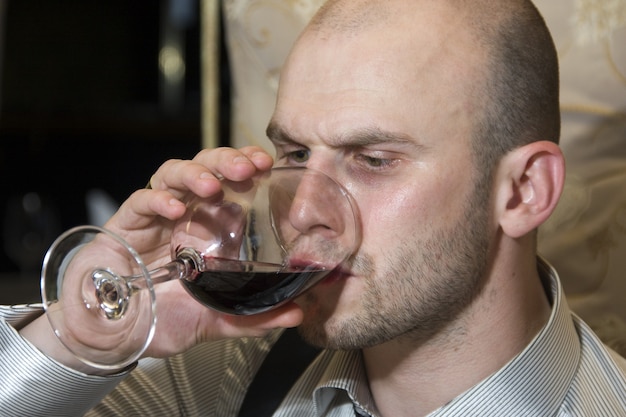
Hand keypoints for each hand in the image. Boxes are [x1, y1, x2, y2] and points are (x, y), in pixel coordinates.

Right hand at [20, 147, 302, 373]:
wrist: (113, 333)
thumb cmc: (161, 319)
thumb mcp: (214, 321)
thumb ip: (254, 318)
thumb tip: (296, 313)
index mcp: (208, 228)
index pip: (230, 184)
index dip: (248, 167)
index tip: (269, 164)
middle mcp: (184, 215)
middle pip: (205, 169)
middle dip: (227, 161)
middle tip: (249, 167)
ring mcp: (155, 216)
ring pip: (172, 174)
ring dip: (195, 173)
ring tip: (212, 185)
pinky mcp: (126, 223)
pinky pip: (141, 200)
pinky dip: (158, 200)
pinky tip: (174, 210)